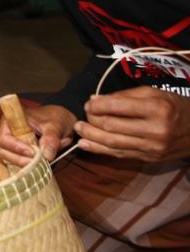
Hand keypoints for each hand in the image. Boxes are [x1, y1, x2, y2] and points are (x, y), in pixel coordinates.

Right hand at [0, 103, 75, 165]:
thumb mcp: (54, 126)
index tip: (32, 152)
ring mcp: (12, 145)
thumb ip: (50, 139)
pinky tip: (42, 162)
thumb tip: (47, 156)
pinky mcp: (19, 154)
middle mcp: (8, 134)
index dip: (15, 147)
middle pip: (4, 152)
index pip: (4, 138)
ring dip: (25, 164)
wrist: (59, 122)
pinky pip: (19, 164)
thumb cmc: (53, 118)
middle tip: (38, 162)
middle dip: (20, 159)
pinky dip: (30, 166)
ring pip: (9, 160)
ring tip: (43, 162)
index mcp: (11, 121)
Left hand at [75, 86, 189, 162]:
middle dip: (92, 119)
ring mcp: (152, 147)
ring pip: (112, 143)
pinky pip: (119, 154)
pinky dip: (99, 149)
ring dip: (90, 136)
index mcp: (158, 109)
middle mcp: (156, 130)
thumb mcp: (154, 93)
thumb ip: (124, 96)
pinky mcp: (148, 159)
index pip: (118, 107)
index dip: (97, 105)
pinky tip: (85, 144)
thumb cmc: (173, 107)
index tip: (88, 102)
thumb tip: (95, 100)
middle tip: (82, 114)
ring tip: (78, 128)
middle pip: (112, 126)